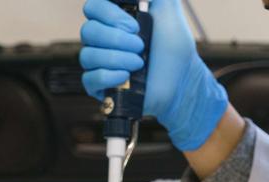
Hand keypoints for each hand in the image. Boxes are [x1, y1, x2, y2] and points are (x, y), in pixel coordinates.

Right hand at [80, 0, 228, 150]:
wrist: (181, 79)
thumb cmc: (174, 46)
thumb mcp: (168, 10)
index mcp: (112, 19)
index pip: (92, 8)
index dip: (110, 15)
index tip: (135, 26)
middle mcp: (101, 39)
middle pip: (88, 31)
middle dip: (117, 39)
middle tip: (141, 46)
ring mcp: (99, 63)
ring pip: (88, 55)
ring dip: (116, 58)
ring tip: (139, 64)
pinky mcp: (100, 86)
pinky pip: (89, 79)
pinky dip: (108, 77)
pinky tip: (126, 77)